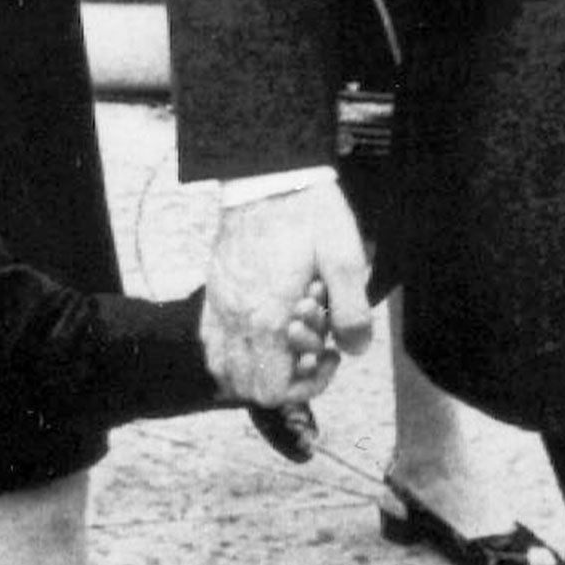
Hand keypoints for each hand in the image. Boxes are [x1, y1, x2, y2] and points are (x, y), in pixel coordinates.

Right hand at [202, 178, 372, 402]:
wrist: (268, 174)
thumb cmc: (308, 213)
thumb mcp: (344, 257)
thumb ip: (351, 310)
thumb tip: (354, 349)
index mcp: (268, 316)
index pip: (272, 390)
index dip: (306, 388)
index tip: (329, 356)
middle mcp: (237, 318)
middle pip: (246, 387)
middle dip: (284, 382)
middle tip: (312, 350)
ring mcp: (220, 305)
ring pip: (223, 368)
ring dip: (256, 371)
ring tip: (286, 345)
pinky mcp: (214, 291)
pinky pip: (211, 341)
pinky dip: (233, 353)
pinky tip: (261, 333)